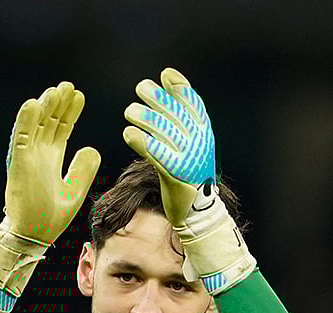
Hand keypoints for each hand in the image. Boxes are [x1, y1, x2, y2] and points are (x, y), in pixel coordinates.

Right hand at [0, 82, 99, 312]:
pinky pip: (21, 139)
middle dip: (59, 104)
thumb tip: (91, 148)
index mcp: (51, 160)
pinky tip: (33, 104)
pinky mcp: (19, 165)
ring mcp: (27, 158)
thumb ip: (83, 170)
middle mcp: (38, 155)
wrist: (34, 236)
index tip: (79, 96)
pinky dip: (25, 121)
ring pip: (35, 125)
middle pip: (49, 122)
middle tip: (69, 87)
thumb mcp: (75, 191)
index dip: (70, 113)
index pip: (61, 129)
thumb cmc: (50, 217)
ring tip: (56, 90)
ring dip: (44, 107)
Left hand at [122, 68, 255, 293]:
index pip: (194, 105)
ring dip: (146, 118)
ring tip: (129, 112)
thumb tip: (165, 105)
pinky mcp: (176, 178)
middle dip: (159, 99)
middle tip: (140, 88)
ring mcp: (190, 162)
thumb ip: (180, 132)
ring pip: (166, 133)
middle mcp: (199, 147)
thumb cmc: (188, 184)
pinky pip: (158, 156)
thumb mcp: (189, 154)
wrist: (198, 218)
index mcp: (204, 138)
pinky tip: (128, 134)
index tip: (166, 74)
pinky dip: (143, 143)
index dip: (181, 87)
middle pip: (177, 115)